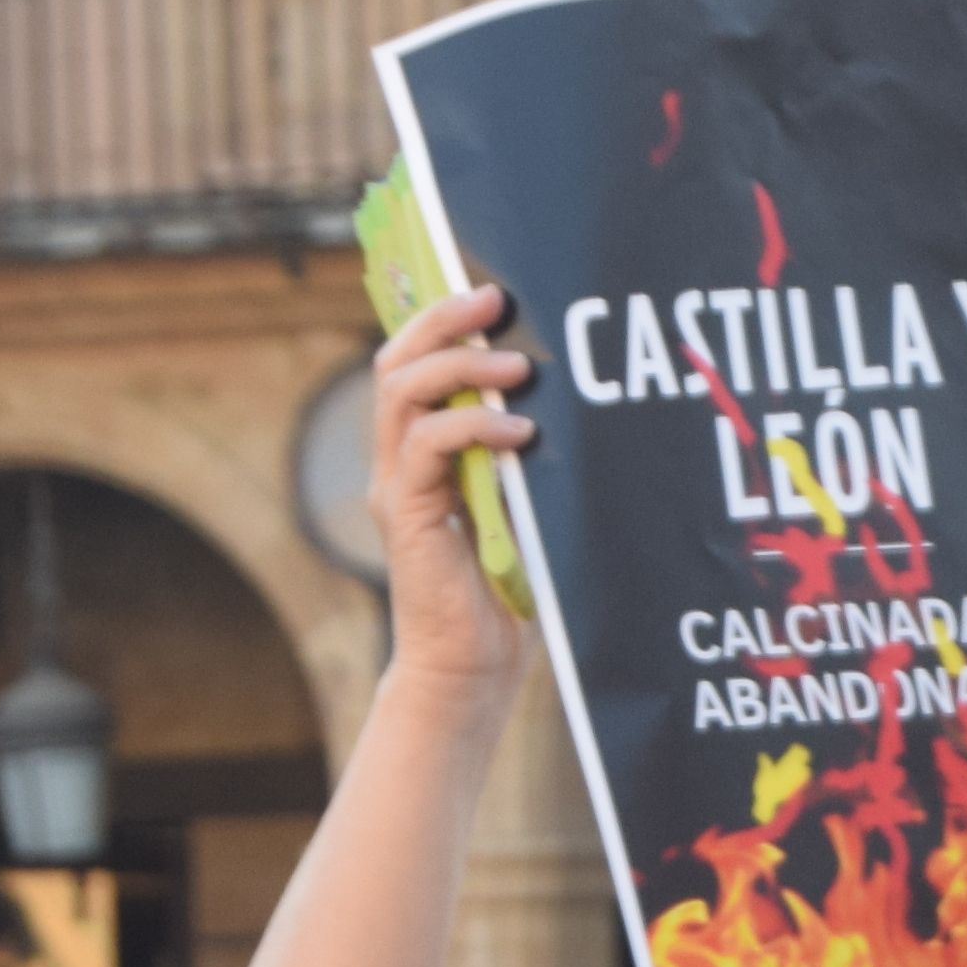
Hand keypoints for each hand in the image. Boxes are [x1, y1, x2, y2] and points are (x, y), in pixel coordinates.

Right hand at [367, 283, 537, 694]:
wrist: (473, 672)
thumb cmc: (507, 595)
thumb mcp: (525, 506)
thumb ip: (527, 457)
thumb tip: (570, 398)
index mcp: (421, 454)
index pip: (412, 365)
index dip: (439, 320)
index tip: (490, 294)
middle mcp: (398, 463)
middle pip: (396, 362)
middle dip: (442, 320)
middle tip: (494, 300)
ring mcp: (397, 488)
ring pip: (401, 393)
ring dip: (459, 366)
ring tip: (516, 364)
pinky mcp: (407, 517)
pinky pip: (425, 447)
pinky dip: (471, 427)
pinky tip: (519, 433)